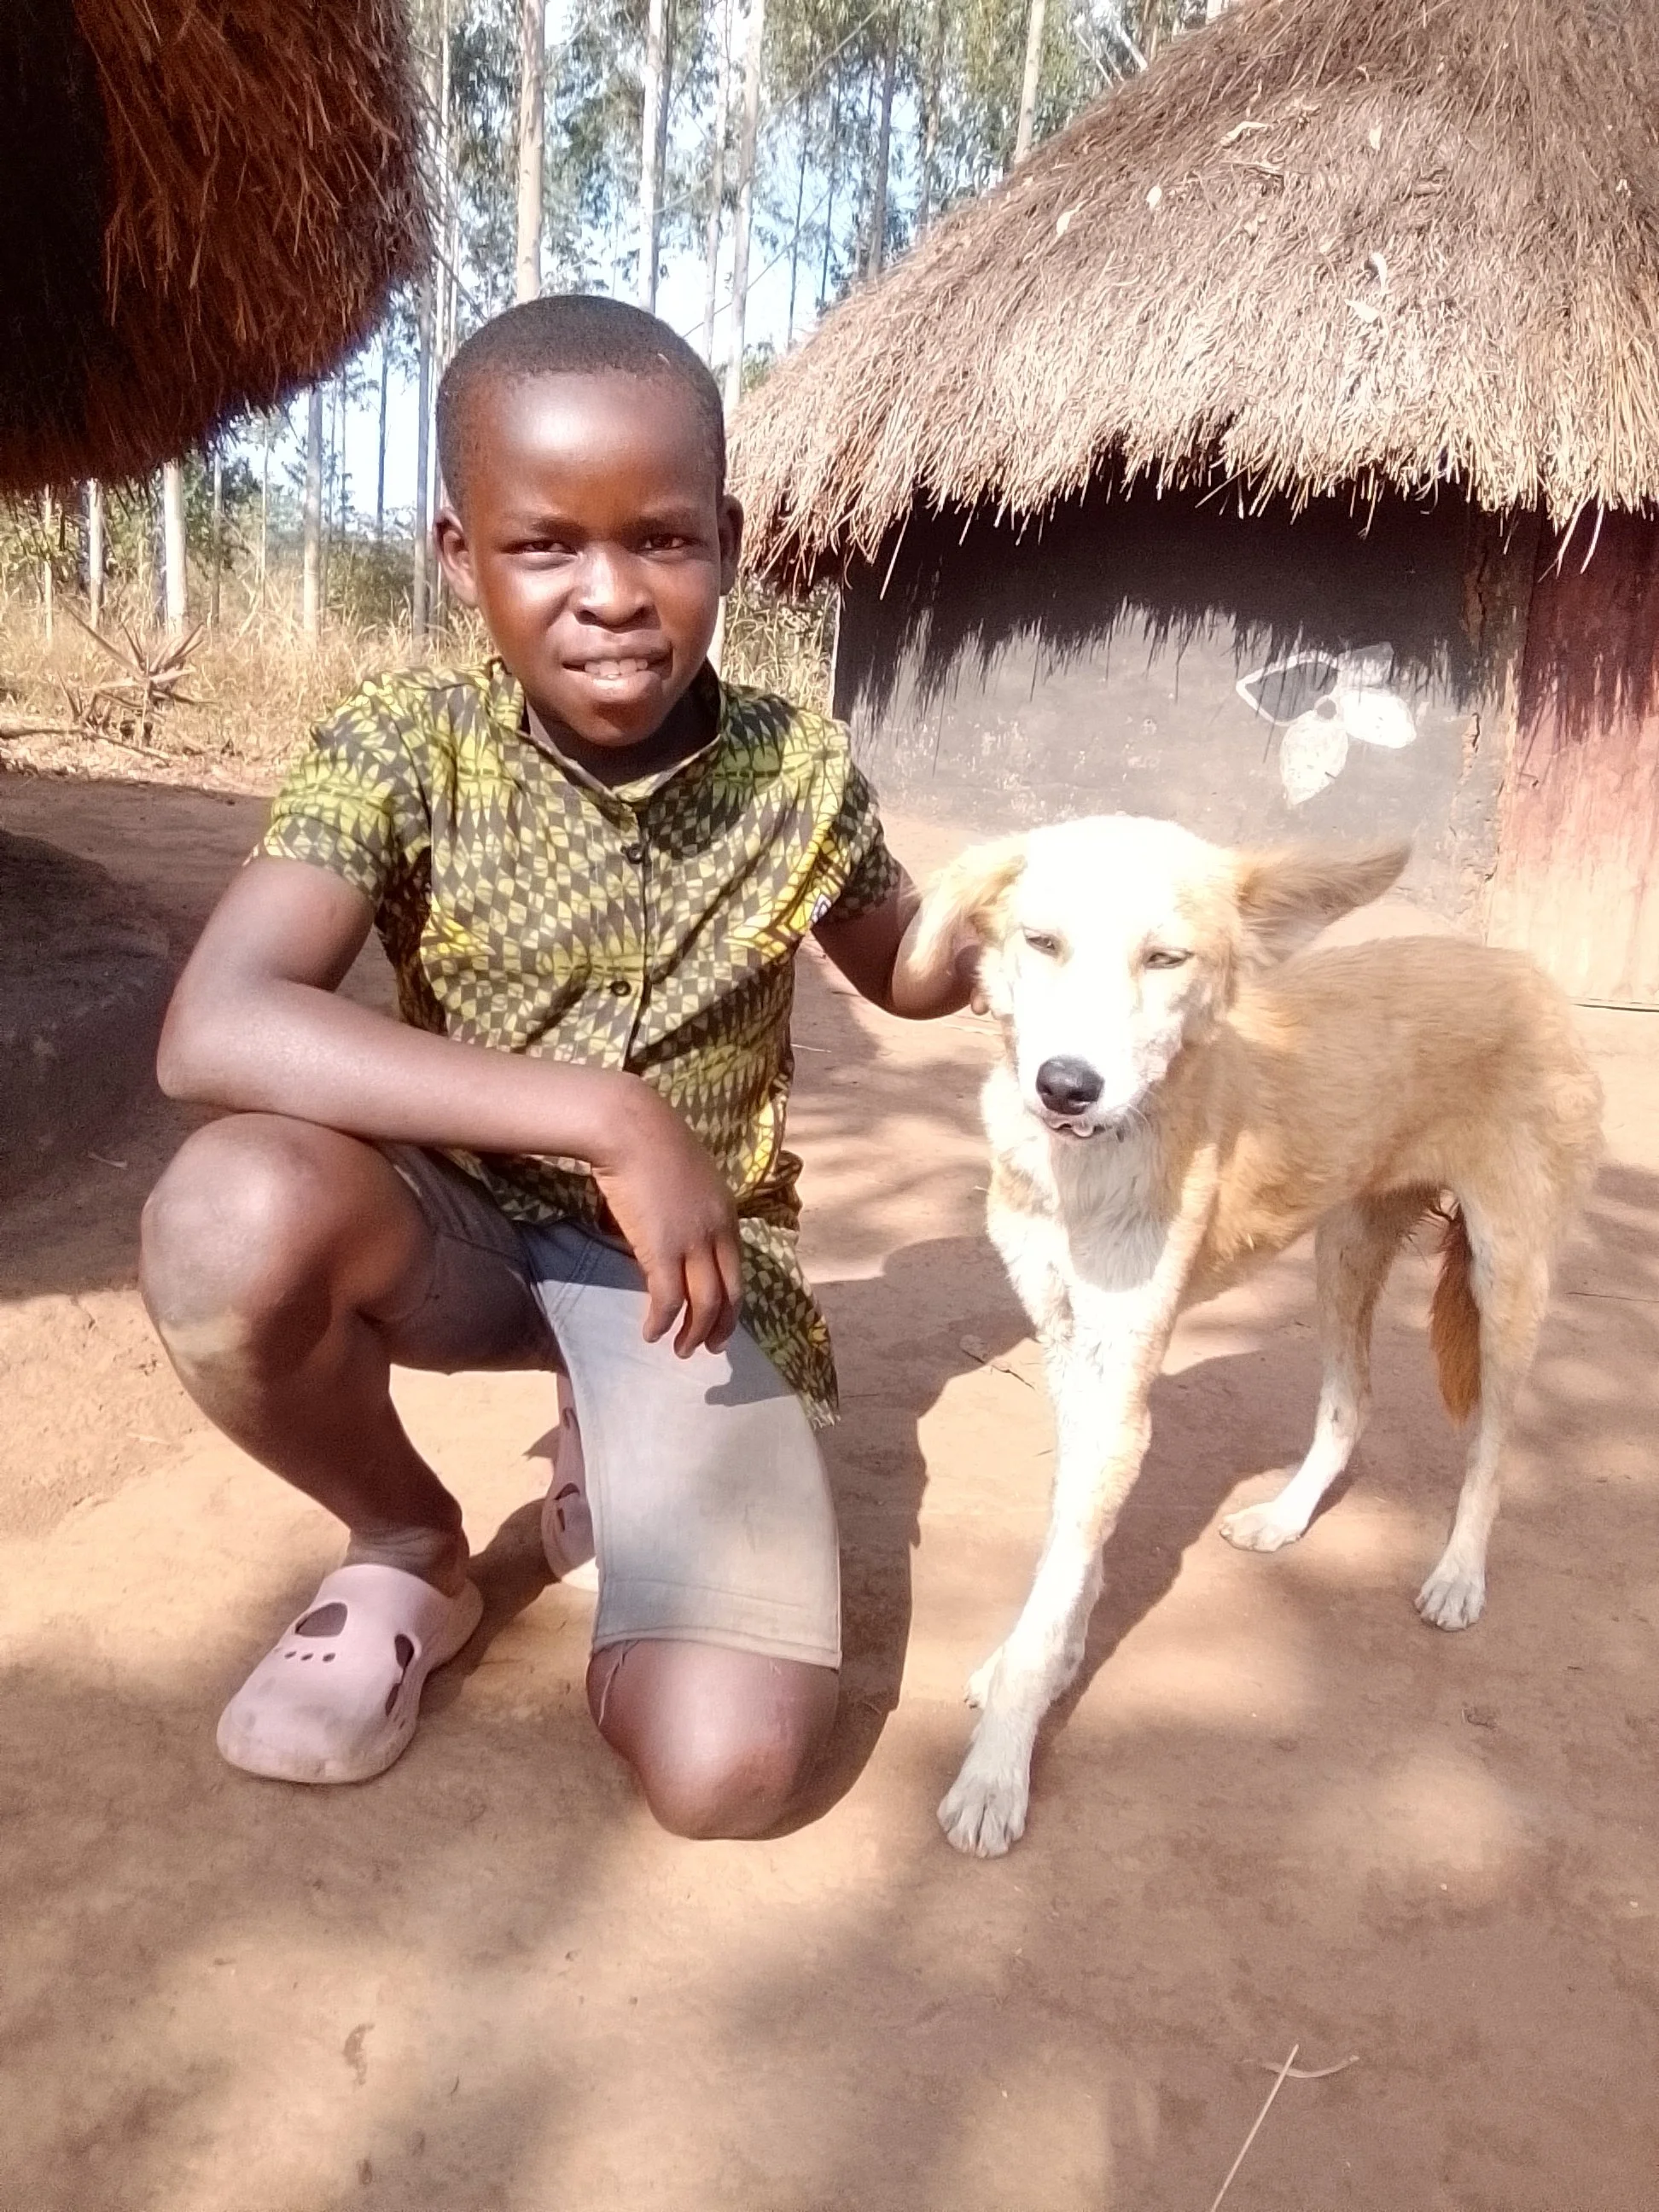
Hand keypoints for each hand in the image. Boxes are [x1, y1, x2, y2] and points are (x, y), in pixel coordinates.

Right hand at [589, 1086, 744, 1357]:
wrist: (630, 1126)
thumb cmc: (649, 1144)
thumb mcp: (686, 1179)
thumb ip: (689, 1210)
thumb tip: (671, 1236)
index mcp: (727, 1214)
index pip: (737, 1269)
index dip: (730, 1300)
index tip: (720, 1318)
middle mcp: (717, 1231)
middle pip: (729, 1292)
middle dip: (721, 1325)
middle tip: (709, 1348)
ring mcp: (692, 1241)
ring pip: (703, 1302)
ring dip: (693, 1332)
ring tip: (682, 1351)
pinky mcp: (662, 1248)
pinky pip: (668, 1298)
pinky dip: (663, 1322)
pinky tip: (651, 1333)